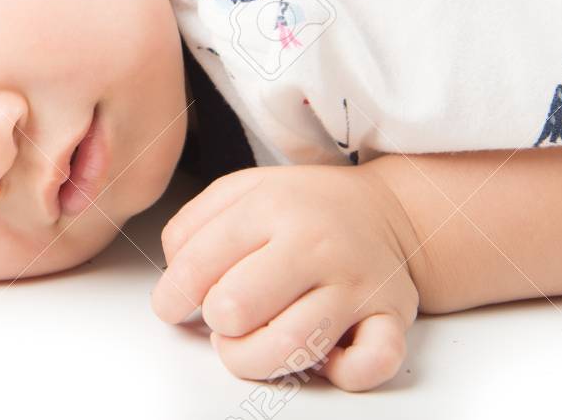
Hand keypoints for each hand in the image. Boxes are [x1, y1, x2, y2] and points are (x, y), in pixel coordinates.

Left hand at [151, 164, 419, 390]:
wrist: (388, 212)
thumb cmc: (306, 208)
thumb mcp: (243, 190)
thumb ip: (193, 225)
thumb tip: (173, 277)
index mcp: (272, 207)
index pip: (197, 265)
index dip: (172, 295)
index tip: (173, 304)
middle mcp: (314, 244)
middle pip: (236, 308)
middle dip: (216, 322)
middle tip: (223, 315)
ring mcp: (354, 283)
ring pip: (290, 346)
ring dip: (256, 358)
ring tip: (253, 341)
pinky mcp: (390, 317)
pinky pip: (370, 363)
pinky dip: (343, 372)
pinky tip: (326, 358)